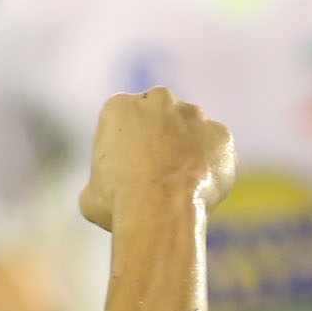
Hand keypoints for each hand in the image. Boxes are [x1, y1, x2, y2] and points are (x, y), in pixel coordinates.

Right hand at [78, 88, 234, 232]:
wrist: (159, 211)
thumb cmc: (119, 203)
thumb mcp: (90, 194)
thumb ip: (101, 181)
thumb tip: (103, 192)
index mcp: (120, 106)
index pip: (126, 120)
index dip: (128, 145)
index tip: (130, 169)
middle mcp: (159, 100)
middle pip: (161, 115)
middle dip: (161, 136)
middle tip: (159, 171)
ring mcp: (194, 115)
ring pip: (192, 130)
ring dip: (189, 148)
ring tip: (182, 184)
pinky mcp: (221, 134)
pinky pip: (217, 150)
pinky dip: (213, 166)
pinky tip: (202, 189)